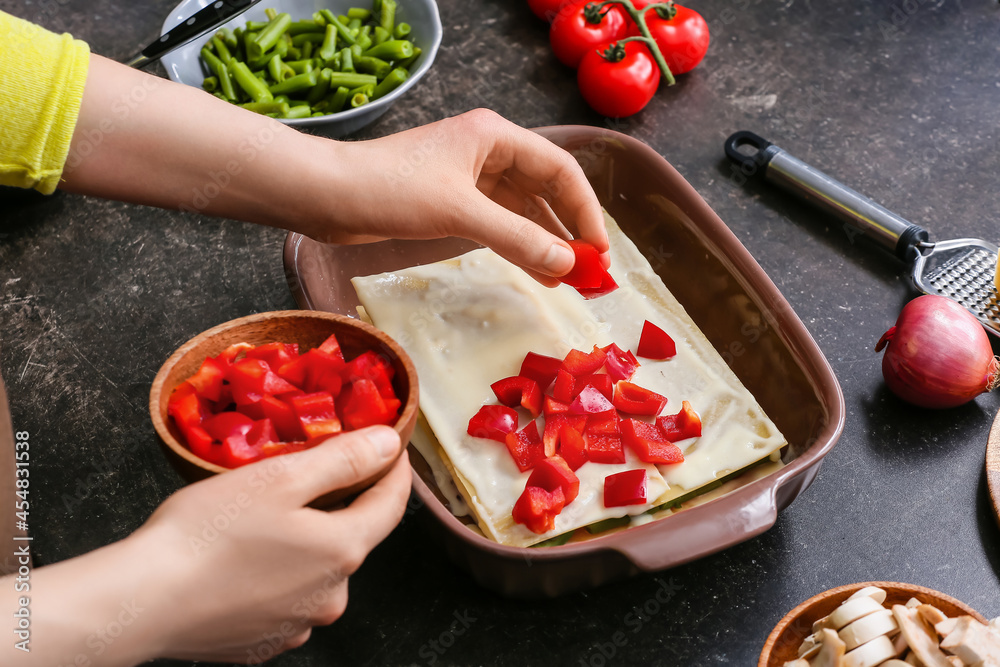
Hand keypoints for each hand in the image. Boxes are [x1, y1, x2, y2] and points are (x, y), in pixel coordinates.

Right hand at [7, 426, 409, 666]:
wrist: (142, 601)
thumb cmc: (209, 532)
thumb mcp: (281, 478)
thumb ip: (343, 460)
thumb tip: (389, 445)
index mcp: (343, 551)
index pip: (390, 504)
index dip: (393, 470)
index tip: (389, 446)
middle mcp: (331, 596)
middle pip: (352, 538)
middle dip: (339, 505)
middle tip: (310, 475)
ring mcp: (298, 626)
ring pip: (315, 570)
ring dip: (304, 543)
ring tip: (264, 519)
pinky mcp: (263, 644)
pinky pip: (284, 598)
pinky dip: (275, 575)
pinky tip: (243, 560)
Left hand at [305, 109, 609, 285]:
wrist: (326, 195)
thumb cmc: (389, 189)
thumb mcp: (460, 213)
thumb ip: (517, 238)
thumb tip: (568, 264)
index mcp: (495, 137)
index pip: (560, 170)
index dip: (586, 211)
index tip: (600, 251)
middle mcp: (488, 152)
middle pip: (545, 190)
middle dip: (569, 229)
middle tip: (591, 271)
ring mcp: (469, 177)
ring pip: (523, 210)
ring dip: (545, 243)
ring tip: (569, 280)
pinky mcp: (451, 202)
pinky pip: (498, 224)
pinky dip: (518, 246)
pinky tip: (536, 271)